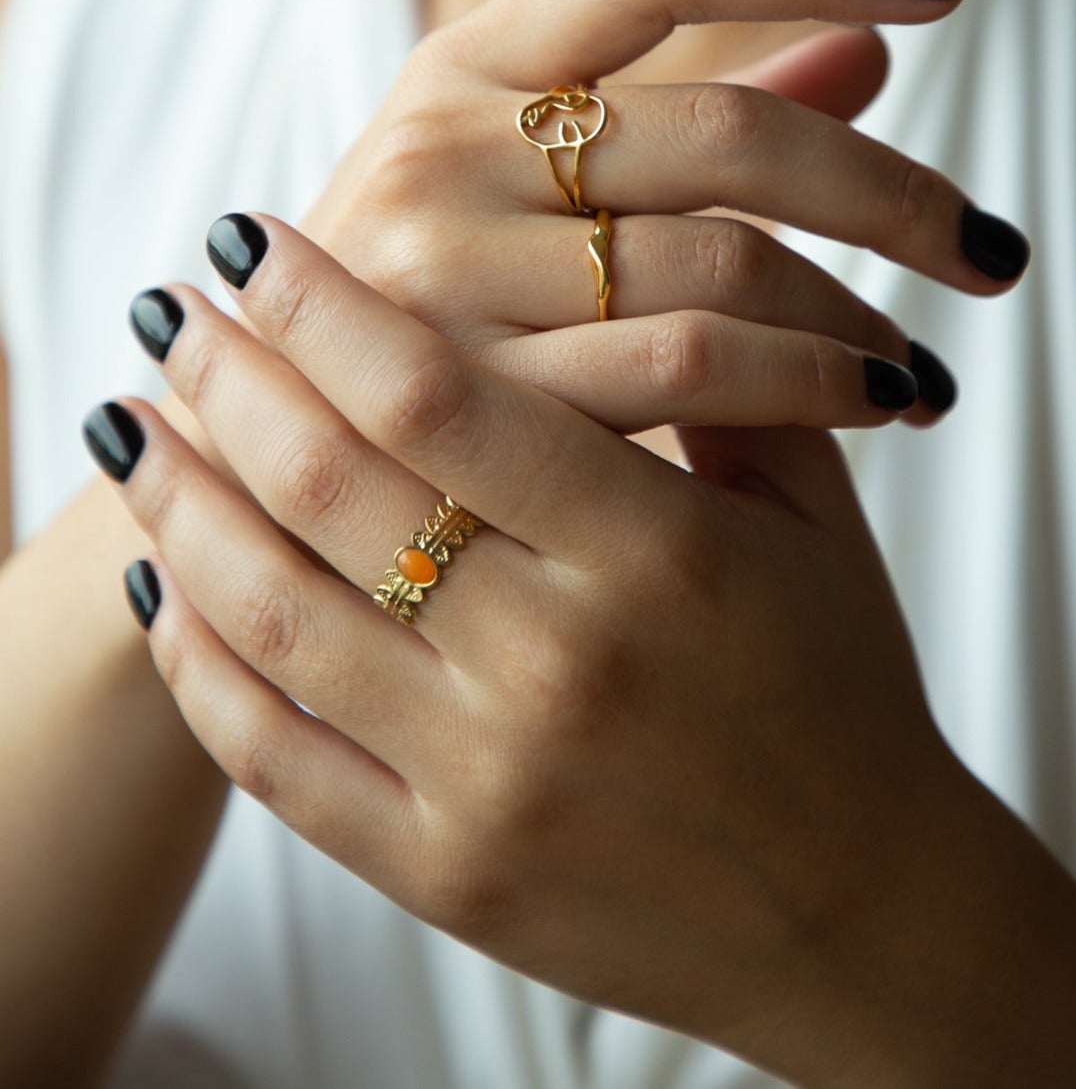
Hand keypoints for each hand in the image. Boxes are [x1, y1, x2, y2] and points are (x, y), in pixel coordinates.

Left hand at [99, 211, 970, 1081]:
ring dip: (180, 501)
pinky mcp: (442, 872)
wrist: (862, 914)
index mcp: (656, 553)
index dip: (323, 305)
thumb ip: (726, 381)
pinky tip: (160, 579)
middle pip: (331, 484)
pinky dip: (197, 661)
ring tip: (134, 425)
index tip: (251, 240)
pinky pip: (273, 756)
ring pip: (272, 611)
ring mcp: (486, 779)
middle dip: (229, 376)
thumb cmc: (840, 688)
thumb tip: (629, 247)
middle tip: (168, 310)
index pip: (437, 396)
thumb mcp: (814, 516)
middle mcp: (557, 662)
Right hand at [161, 0, 1024, 478]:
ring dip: (859, 313)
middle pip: (726, 126)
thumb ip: (696, 112)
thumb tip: (869, 48)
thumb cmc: (426, 300)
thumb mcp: (528, 177)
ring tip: (930, 365)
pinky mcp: (468, 399)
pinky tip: (873, 401)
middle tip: (993, 251)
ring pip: (723, 261)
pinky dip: (809, 384)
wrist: (252, 462)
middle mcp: (443, 143)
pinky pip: (689, 372)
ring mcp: (442, 270)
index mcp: (464, 57)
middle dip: (891, 192)